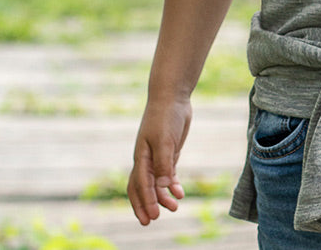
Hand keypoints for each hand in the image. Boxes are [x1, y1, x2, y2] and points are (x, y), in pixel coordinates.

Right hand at [128, 97, 191, 224]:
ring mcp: (157, 156)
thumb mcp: (165, 139)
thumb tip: (163, 186)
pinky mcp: (168, 152)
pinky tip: (179, 192)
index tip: (153, 216)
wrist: (172, 97)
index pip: (140, 185)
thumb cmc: (165, 116)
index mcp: (141, 157)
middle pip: (141, 188)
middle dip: (144, 205)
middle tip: (150, 221)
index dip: (146, 201)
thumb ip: (164, 163)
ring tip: (174, 207)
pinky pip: (167, 174)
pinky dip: (171, 185)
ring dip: (162, 197)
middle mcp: (146, 159)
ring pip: (155, 183)